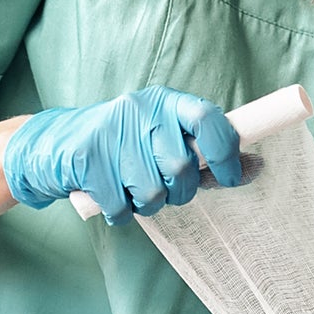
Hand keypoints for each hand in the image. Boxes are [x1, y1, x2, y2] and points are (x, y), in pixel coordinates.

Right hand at [2, 87, 248, 218]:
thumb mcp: (165, 140)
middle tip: (164, 188)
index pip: (208, 119)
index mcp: (167, 102)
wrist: (56, 144)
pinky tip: (109, 195)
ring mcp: (111, 132)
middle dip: (178, 191)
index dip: (226, 152)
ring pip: (151, 193)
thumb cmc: (124, 147)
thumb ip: (208, 155)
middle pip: (180, 168)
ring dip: (146, 204)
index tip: (231, 177)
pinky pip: (120, 206)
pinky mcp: (86, 158)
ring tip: (132, 189)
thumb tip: (257, 168)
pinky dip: (119, 212)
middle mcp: (140, 110)